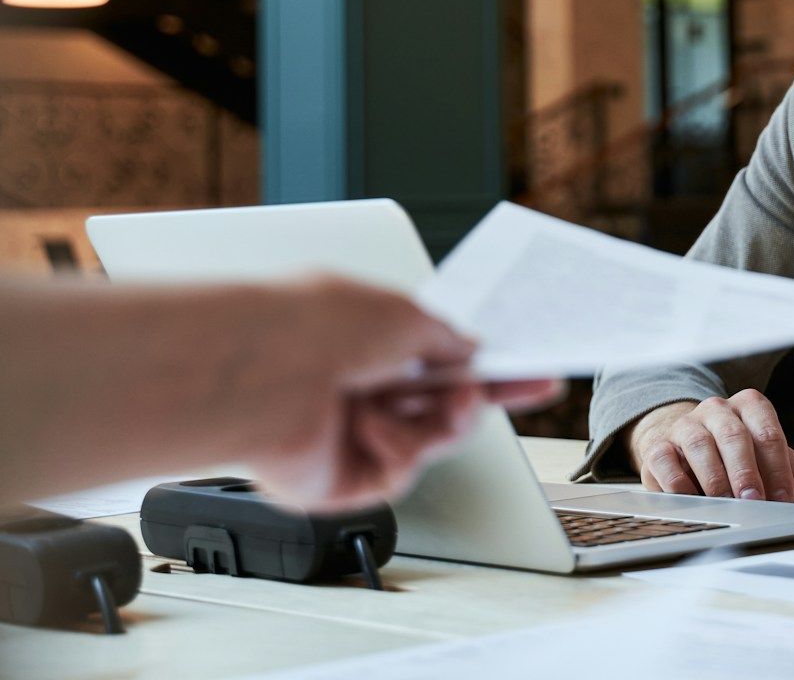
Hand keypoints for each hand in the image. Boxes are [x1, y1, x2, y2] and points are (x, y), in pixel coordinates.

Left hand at [241, 278, 561, 510]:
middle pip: (438, 406)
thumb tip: (467, 352)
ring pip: (429, 442)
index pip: (439, 360)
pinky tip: (367, 426)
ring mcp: (346, 434)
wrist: (262, 370)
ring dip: (444, 422)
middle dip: (480, 399)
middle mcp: (354, 386)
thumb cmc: (317, 325)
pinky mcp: (339, 480)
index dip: (487, 369)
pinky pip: (397, 472)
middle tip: (520, 389)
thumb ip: (447, 338)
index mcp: (366, 340)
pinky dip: (394, 447)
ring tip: (444, 407)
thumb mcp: (408, 314)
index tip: (531, 375)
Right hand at [627, 392, 793, 503]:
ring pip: (700, 445)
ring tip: (727, 504)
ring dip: (716, 478)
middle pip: (734, 436)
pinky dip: (678, 483)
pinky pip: (665, 460)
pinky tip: (693, 502)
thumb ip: (786, 473)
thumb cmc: (732, 456)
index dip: (778, 468)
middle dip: (747, 472)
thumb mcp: (763, 459)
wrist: (684, 449)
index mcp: (748, 406)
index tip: (783, 498)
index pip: (767, 432)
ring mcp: (685, 425)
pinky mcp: (657, 446)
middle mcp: (716, 409)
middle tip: (755, 501)